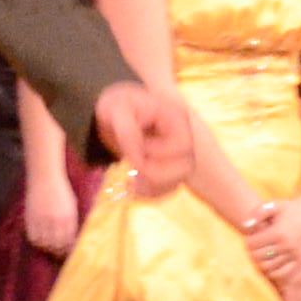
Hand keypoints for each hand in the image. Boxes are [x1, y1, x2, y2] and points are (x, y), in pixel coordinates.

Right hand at [24, 166, 78, 256]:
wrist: (45, 176)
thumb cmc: (61, 190)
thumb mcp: (72, 205)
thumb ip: (72, 221)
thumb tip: (72, 237)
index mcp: (69, 217)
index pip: (70, 241)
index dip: (69, 249)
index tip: (68, 252)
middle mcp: (56, 220)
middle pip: (57, 245)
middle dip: (58, 252)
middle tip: (58, 253)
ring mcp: (42, 219)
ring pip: (44, 243)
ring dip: (46, 248)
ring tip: (48, 248)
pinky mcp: (31, 217)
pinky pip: (32, 237)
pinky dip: (36, 242)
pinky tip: (39, 240)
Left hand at [96, 79, 193, 195]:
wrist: (115, 113)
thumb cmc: (117, 106)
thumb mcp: (116, 110)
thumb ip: (127, 131)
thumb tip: (139, 157)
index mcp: (176, 118)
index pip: (181, 146)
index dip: (157, 154)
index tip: (132, 150)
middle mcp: (183, 137)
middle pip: (185, 167)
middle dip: (155, 173)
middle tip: (132, 166)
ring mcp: (179, 155)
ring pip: (177, 182)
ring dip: (152, 187)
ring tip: (130, 182)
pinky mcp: (170, 168)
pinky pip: (168, 189)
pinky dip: (150, 193)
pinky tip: (133, 185)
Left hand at [242, 198, 300, 300]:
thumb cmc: (292, 207)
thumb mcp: (274, 205)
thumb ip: (257, 213)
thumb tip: (246, 227)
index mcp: (278, 232)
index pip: (253, 244)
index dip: (247, 241)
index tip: (249, 237)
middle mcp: (287, 245)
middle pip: (259, 256)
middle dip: (252, 252)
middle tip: (253, 247)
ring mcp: (294, 254)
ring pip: (269, 267)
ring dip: (261, 262)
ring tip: (261, 254)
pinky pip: (283, 273)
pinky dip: (274, 271)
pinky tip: (271, 262)